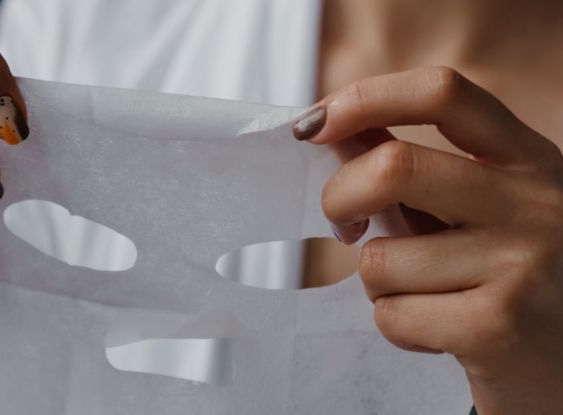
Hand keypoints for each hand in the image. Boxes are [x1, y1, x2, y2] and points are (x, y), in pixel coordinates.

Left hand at [293, 67, 562, 414]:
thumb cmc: (513, 282)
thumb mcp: (484, 209)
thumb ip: (417, 169)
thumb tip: (334, 129)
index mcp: (527, 159)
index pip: (442, 93)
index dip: (365, 99)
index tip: (313, 126)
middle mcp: (534, 201)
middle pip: (393, 167)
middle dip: (340, 198)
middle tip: (344, 225)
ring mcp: (521, 263)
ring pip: (380, 258)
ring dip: (378, 284)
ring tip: (426, 297)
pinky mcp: (497, 327)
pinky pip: (391, 315)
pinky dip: (396, 328)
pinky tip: (439, 334)